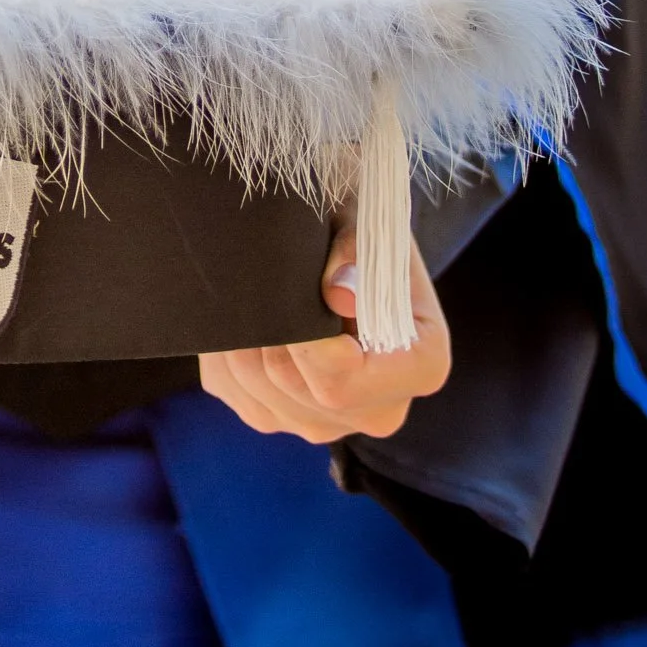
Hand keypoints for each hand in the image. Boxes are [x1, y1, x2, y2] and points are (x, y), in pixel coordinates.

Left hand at [198, 223, 450, 443]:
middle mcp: (380, 413)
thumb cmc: (364, 235)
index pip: (342, 382)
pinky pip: (237, 394)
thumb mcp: (366, 221)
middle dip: (265, 331)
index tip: (284, 291)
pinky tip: (243, 316)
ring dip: (240, 339)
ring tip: (250, 291)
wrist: (350, 258)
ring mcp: (330, 425)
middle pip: (293, 387)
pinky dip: (227, 354)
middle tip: (256, 279)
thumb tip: (338, 297)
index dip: (301, 340)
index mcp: (420, 368)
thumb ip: (355, 249)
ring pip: (258, 393)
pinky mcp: (283, 421)